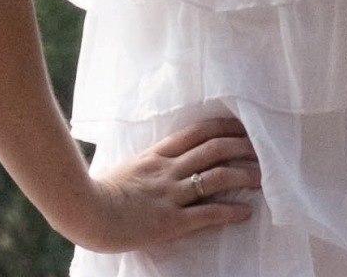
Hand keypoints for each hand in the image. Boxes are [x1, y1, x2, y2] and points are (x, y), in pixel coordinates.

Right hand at [70, 118, 260, 252]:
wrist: (85, 211)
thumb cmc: (98, 190)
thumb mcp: (126, 166)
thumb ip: (146, 161)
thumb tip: (156, 159)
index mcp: (157, 154)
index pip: (198, 131)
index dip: (224, 126)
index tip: (243, 126)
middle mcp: (168, 169)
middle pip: (214, 149)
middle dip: (241, 147)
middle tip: (261, 149)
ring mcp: (170, 193)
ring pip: (215, 177)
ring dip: (242, 176)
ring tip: (261, 178)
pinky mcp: (170, 221)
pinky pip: (206, 213)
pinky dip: (229, 212)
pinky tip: (245, 212)